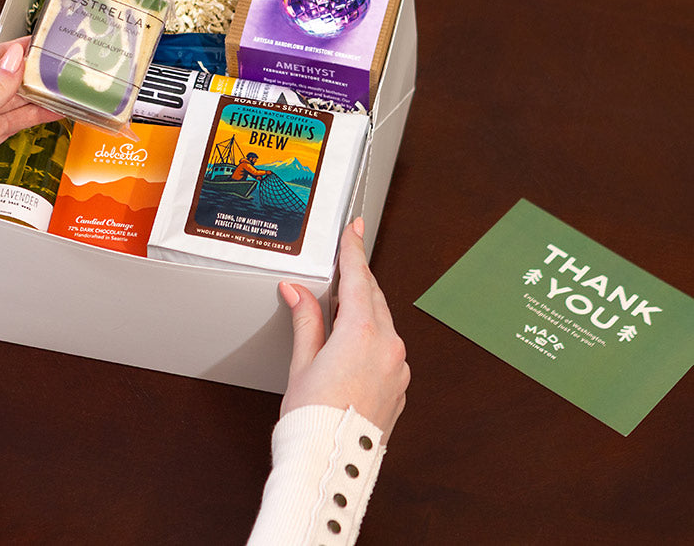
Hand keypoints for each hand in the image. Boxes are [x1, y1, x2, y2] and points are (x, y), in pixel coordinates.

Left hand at [0, 39, 59, 227]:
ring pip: (5, 106)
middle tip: (52, 71)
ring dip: (31, 100)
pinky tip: (43, 114)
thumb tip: (14, 60)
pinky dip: (26, 121)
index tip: (34, 46)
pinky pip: (6, 127)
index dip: (11, 51)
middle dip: (26, 77)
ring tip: (55, 93)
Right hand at [279, 217, 409, 443]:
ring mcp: (399, 369)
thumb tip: (297, 292)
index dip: (354, 249)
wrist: (329, 467)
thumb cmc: (312, 420)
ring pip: (383, 324)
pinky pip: (388, 350)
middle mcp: (389, 346)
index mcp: (362, 332)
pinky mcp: (400, 389)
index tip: (354, 229)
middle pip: (373, 297)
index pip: (358, 277)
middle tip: (346, 262)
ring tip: (340, 307)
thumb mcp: (302, 363)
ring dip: (365, 310)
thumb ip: (305, 321)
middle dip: (359, 279)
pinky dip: (372, 338)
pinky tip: (353, 345)